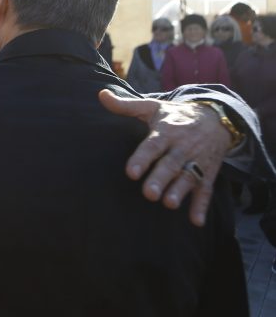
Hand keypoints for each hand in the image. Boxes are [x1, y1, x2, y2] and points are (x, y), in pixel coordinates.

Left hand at [98, 90, 230, 226]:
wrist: (216, 118)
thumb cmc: (175, 115)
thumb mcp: (152, 107)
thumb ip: (126, 105)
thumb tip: (101, 94)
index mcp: (167, 131)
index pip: (153, 145)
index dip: (142, 158)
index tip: (131, 172)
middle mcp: (183, 147)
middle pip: (171, 164)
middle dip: (161, 178)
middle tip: (148, 193)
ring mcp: (197, 161)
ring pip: (189, 178)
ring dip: (180, 191)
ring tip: (168, 204)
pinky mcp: (208, 173)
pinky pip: (206, 190)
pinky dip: (202, 206)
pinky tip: (195, 221)